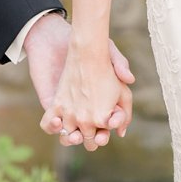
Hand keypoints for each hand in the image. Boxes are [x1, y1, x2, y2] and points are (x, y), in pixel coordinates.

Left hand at [23, 15, 133, 148]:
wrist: (58, 40)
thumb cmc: (88, 49)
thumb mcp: (109, 53)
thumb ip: (121, 64)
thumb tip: (130, 79)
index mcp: (104, 105)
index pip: (110, 124)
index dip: (113, 125)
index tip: (113, 122)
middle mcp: (86, 112)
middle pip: (92, 137)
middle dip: (96, 140)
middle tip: (99, 137)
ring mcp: (67, 112)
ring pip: (71, 137)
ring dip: (73, 140)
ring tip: (76, 136)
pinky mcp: (51, 107)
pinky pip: (49, 125)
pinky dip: (52, 127)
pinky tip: (57, 121)